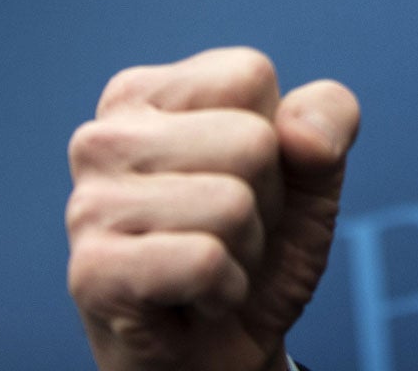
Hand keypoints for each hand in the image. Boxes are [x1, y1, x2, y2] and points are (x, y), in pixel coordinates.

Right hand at [66, 48, 359, 370]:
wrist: (226, 349)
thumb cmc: (260, 245)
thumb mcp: (314, 171)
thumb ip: (329, 120)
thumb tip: (301, 132)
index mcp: (148, 93)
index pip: (250, 74)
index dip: (275, 136)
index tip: (247, 179)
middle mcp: (104, 138)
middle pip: (249, 140)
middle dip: (264, 199)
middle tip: (227, 232)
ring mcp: (88, 206)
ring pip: (230, 202)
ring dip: (244, 248)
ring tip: (209, 264)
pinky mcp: (91, 273)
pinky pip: (204, 262)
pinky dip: (223, 290)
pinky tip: (193, 300)